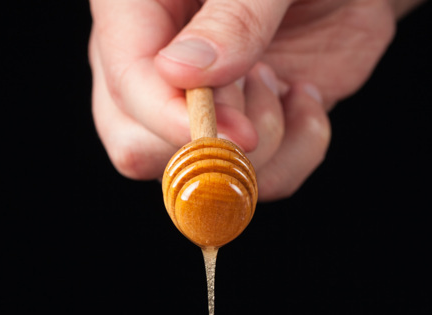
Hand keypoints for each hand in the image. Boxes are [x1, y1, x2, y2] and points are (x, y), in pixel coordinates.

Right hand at [90, 0, 422, 199]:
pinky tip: (306, 96)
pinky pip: (256, 179)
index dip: (172, 117)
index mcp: (137, 5)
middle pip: (136, 143)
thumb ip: (233, 15)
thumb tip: (179, 74)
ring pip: (197, 172)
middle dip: (208, 142)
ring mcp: (199, 102)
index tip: (238, 131)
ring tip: (283, 79)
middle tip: (262, 96)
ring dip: (261, 143)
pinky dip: (296, 151)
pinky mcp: (247, 129)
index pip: (125, 79)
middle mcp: (157, 60)